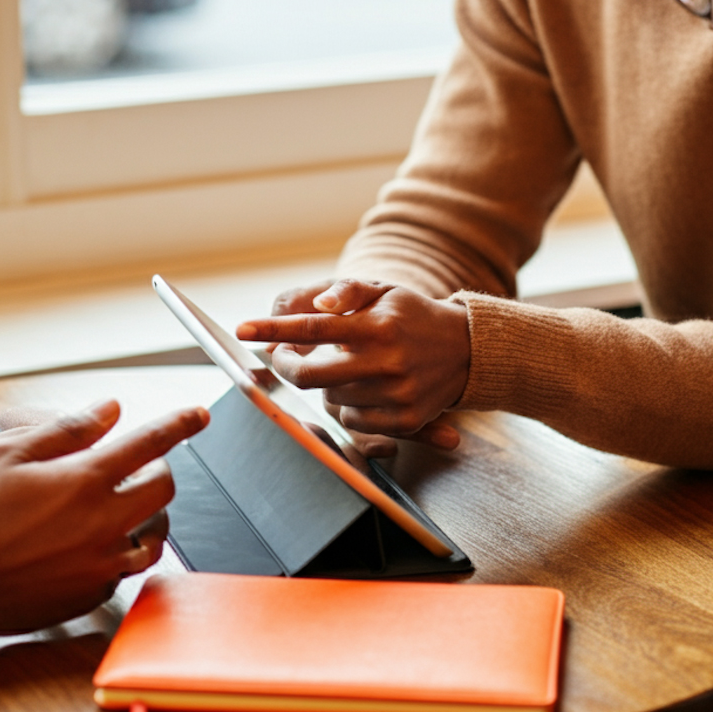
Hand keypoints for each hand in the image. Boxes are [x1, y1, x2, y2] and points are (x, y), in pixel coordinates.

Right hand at [0, 399, 208, 633]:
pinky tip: (98, 544)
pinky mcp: (90, 593)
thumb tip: (112, 409)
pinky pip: (125, 569)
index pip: (150, 443)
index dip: (180, 424)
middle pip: (163, 489)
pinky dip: (122, 552)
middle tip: (136, 467)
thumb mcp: (8, 453)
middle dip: (158, 470)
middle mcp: (103, 522)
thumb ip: (69, 430)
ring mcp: (100, 562)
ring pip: (155, 535)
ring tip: (124, 506)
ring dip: (148, 515)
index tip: (199, 415)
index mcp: (85, 480)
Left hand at [237, 279, 469, 451]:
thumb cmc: (414, 316)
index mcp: (378, 325)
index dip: (273, 330)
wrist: (468, 350)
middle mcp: (387, 361)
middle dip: (286, 366)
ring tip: (348, 366)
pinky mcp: (405, 420)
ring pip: (330, 398)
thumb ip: (347, 291)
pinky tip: (367, 388)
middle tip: (283, 355)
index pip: (313, 328)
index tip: (244, 330)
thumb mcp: (385, 290)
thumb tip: (316, 306)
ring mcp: (396, 394)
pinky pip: (354, 421)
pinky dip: (350, 406)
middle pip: (309, 374)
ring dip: (327, 384)